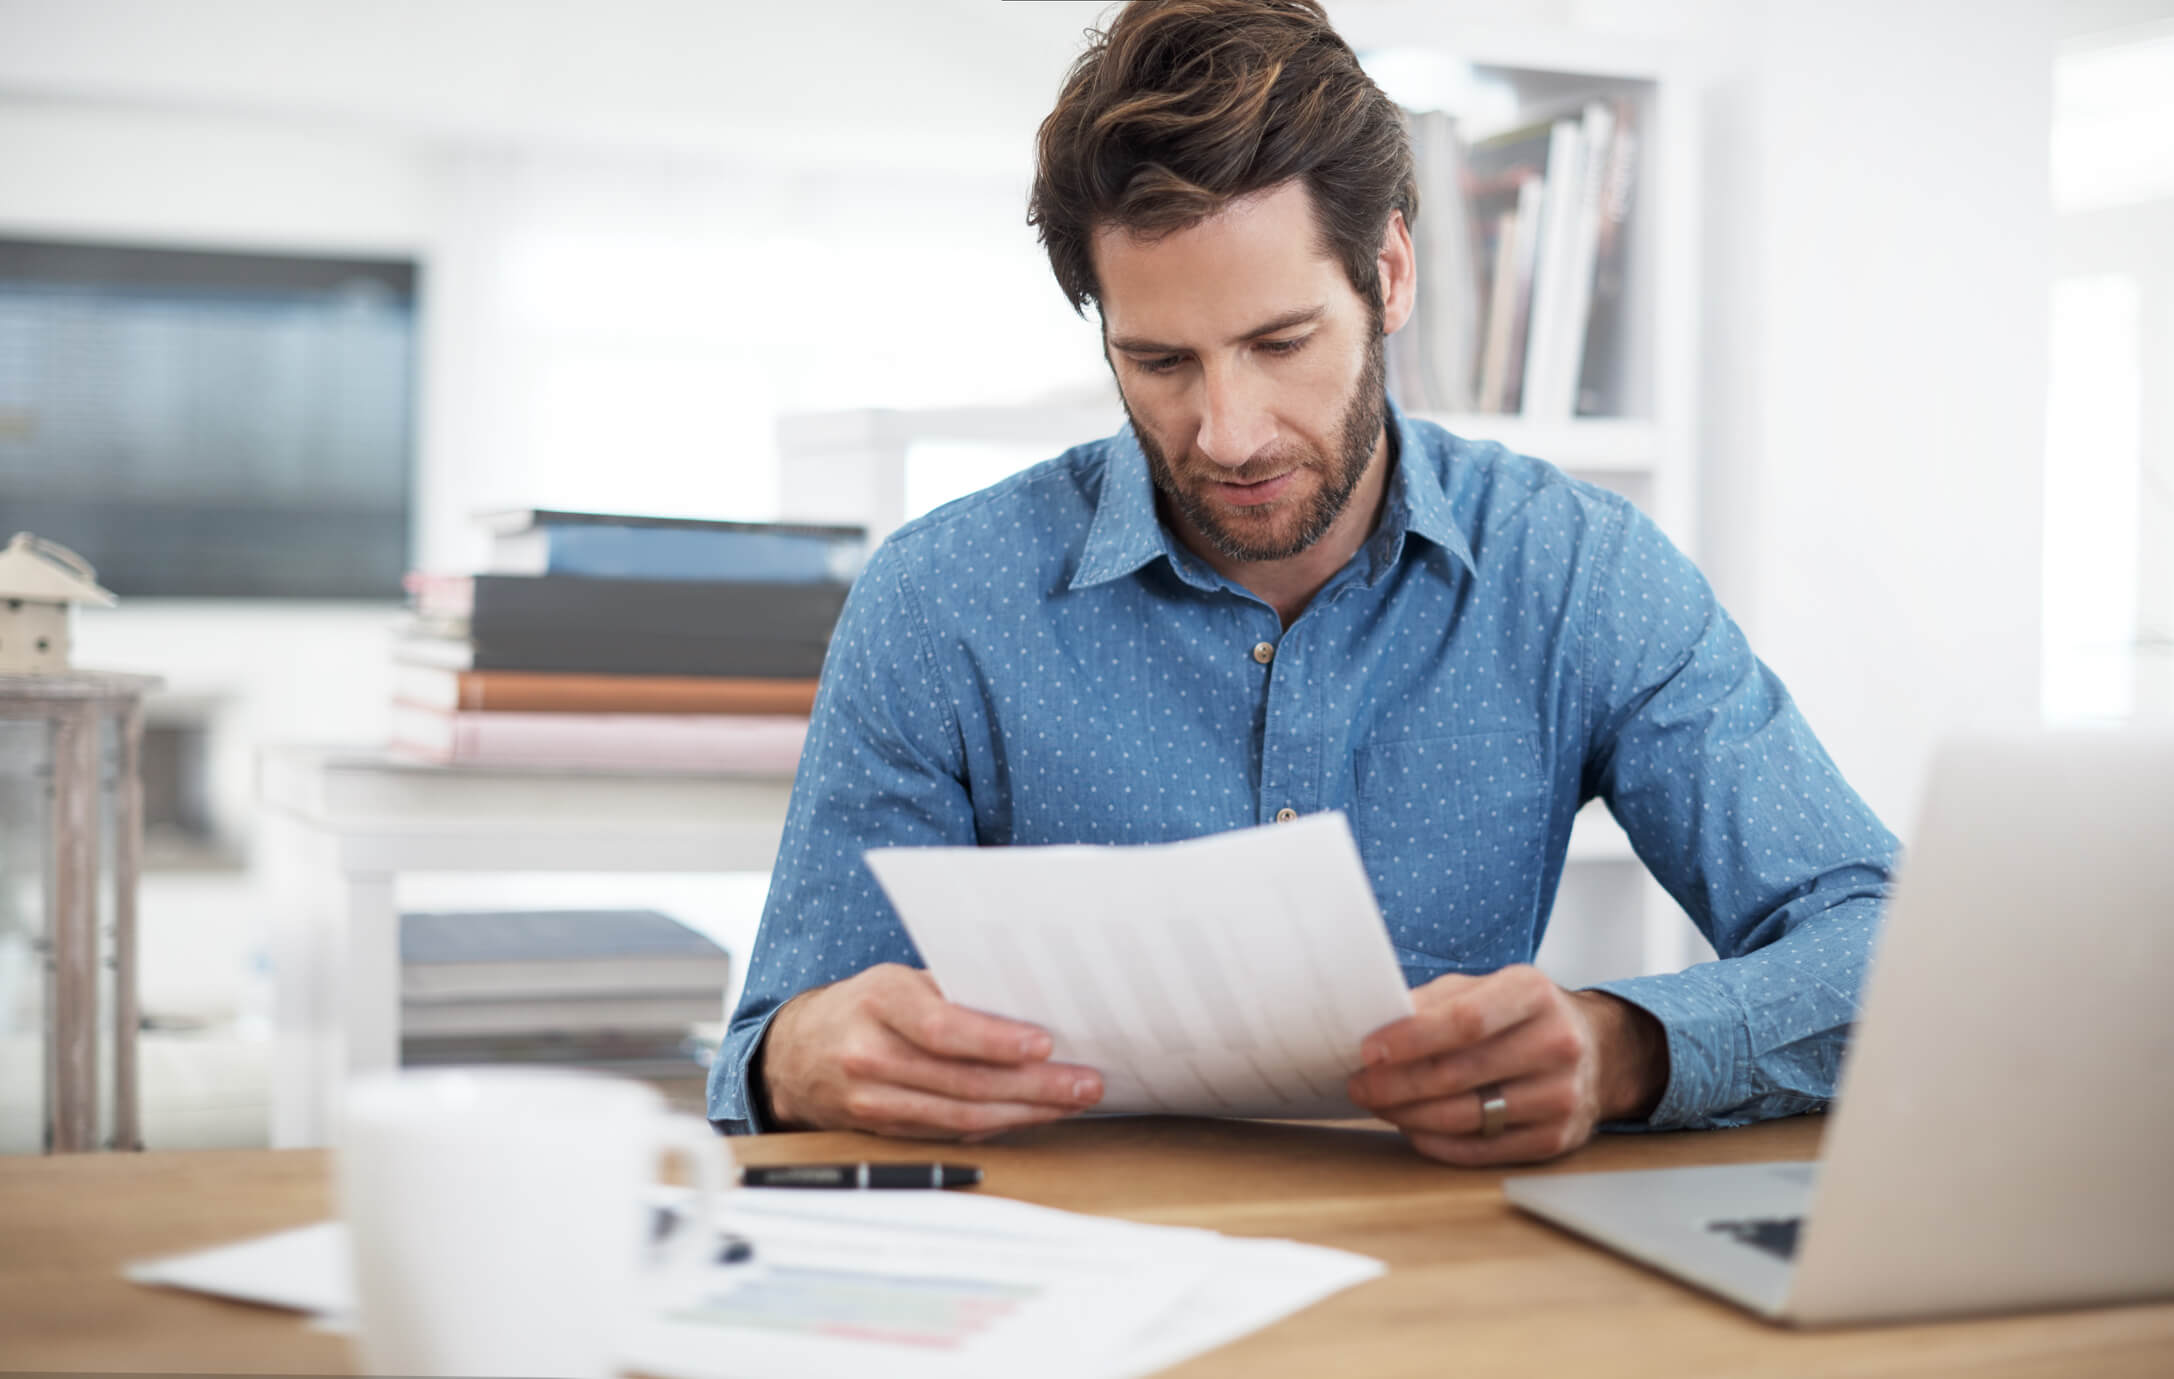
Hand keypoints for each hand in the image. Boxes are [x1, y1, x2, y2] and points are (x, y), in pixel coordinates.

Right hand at [755, 963, 1103, 1137]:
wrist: (795, 1054)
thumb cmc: (863, 1005)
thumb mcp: (898, 980)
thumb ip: (952, 992)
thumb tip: (1027, 1003)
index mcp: (879, 1002)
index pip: (941, 1027)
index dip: (994, 1040)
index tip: (1044, 1044)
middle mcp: (871, 1054)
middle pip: (963, 1081)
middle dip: (1034, 1086)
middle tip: (1084, 1083)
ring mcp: (873, 1100)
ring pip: (962, 1116)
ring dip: (1026, 1112)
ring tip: (1072, 1102)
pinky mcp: (883, 1130)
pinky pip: (950, 1132)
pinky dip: (997, 1126)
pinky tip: (1032, 1115)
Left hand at [1344, 965, 1666, 1166]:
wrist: (1599, 1051)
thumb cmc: (1523, 1016)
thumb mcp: (1486, 987)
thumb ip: (1435, 1001)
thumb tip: (1377, 1024)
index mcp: (1534, 994)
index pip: (1465, 1021)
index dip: (1410, 1039)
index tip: (1368, 1050)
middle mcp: (1556, 1044)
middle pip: (1459, 1073)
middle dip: (1396, 1083)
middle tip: (1359, 1085)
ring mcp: (1561, 1096)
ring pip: (1466, 1116)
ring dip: (1410, 1115)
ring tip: (1379, 1105)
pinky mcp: (1556, 1139)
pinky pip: (1482, 1148)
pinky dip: (1438, 1142)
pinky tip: (1413, 1128)